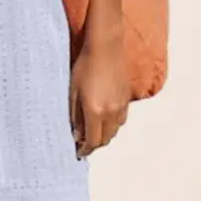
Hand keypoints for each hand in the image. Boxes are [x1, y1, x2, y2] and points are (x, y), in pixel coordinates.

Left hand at [69, 36, 129, 157]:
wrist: (105, 48)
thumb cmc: (85, 67)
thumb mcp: (73, 93)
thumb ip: (75, 116)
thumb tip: (77, 134)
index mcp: (95, 111)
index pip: (92, 141)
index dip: (85, 150)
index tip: (79, 152)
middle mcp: (111, 113)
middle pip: (105, 139)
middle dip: (94, 144)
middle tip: (83, 143)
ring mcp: (121, 106)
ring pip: (114, 131)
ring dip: (104, 135)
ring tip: (92, 131)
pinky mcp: (127, 99)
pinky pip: (120, 120)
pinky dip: (112, 125)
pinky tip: (103, 118)